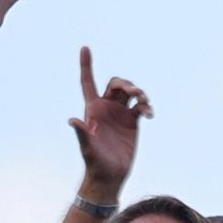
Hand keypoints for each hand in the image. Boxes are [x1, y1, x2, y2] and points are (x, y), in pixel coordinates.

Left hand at [70, 46, 151, 201]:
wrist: (110, 175)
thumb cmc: (95, 163)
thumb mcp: (87, 148)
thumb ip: (82, 133)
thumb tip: (73, 121)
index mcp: (92, 109)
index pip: (87, 82)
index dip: (86, 65)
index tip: (85, 47)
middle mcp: (106, 108)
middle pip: (115, 84)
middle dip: (126, 84)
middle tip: (134, 94)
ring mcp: (120, 114)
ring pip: (130, 93)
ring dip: (138, 92)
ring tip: (143, 102)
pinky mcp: (132, 122)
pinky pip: (141, 107)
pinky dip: (146, 106)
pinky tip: (149, 114)